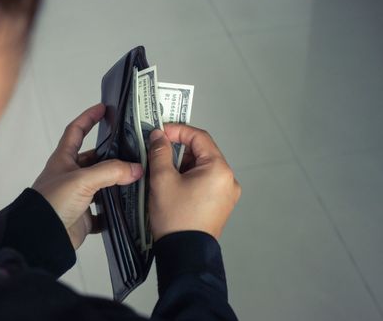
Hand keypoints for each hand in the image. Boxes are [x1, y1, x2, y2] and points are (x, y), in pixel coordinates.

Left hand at [32, 103, 142, 249]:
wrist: (42, 238)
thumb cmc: (52, 202)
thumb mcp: (81, 180)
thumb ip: (110, 171)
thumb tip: (136, 168)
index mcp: (64, 160)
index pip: (76, 131)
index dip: (88, 118)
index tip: (103, 109)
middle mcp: (70, 176)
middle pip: (95, 159)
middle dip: (113, 155)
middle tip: (133, 151)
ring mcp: (78, 196)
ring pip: (102, 184)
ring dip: (117, 182)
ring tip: (138, 177)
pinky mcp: (84, 217)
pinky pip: (104, 211)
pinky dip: (116, 210)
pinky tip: (129, 206)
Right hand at [148, 125, 240, 240]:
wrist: (184, 254)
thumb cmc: (175, 218)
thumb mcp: (162, 180)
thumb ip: (160, 152)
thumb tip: (159, 136)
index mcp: (219, 169)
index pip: (199, 137)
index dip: (178, 131)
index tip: (160, 132)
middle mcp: (228, 179)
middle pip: (202, 152)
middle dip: (179, 150)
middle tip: (157, 152)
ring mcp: (227, 194)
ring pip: (203, 168)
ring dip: (183, 165)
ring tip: (163, 173)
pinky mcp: (221, 205)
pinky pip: (206, 182)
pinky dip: (190, 178)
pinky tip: (174, 186)